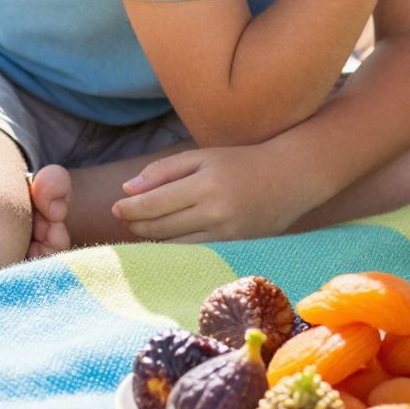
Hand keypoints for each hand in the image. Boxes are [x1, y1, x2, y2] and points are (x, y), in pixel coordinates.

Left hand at [111, 146, 313, 243]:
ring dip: (153, 238)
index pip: (153, 204)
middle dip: (136, 224)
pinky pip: (194, 251)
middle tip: (127, 218)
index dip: (128, 209)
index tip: (116, 208)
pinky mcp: (236, 246)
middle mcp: (216, 212)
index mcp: (206, 185)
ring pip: (173, 244)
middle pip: (159, 228)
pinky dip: (175, 246)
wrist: (293, 177)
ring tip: (145, 227)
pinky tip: (169, 237)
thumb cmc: (244, 162)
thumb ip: (164, 171)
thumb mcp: (204, 156)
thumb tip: (127, 190)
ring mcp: (227, 233)